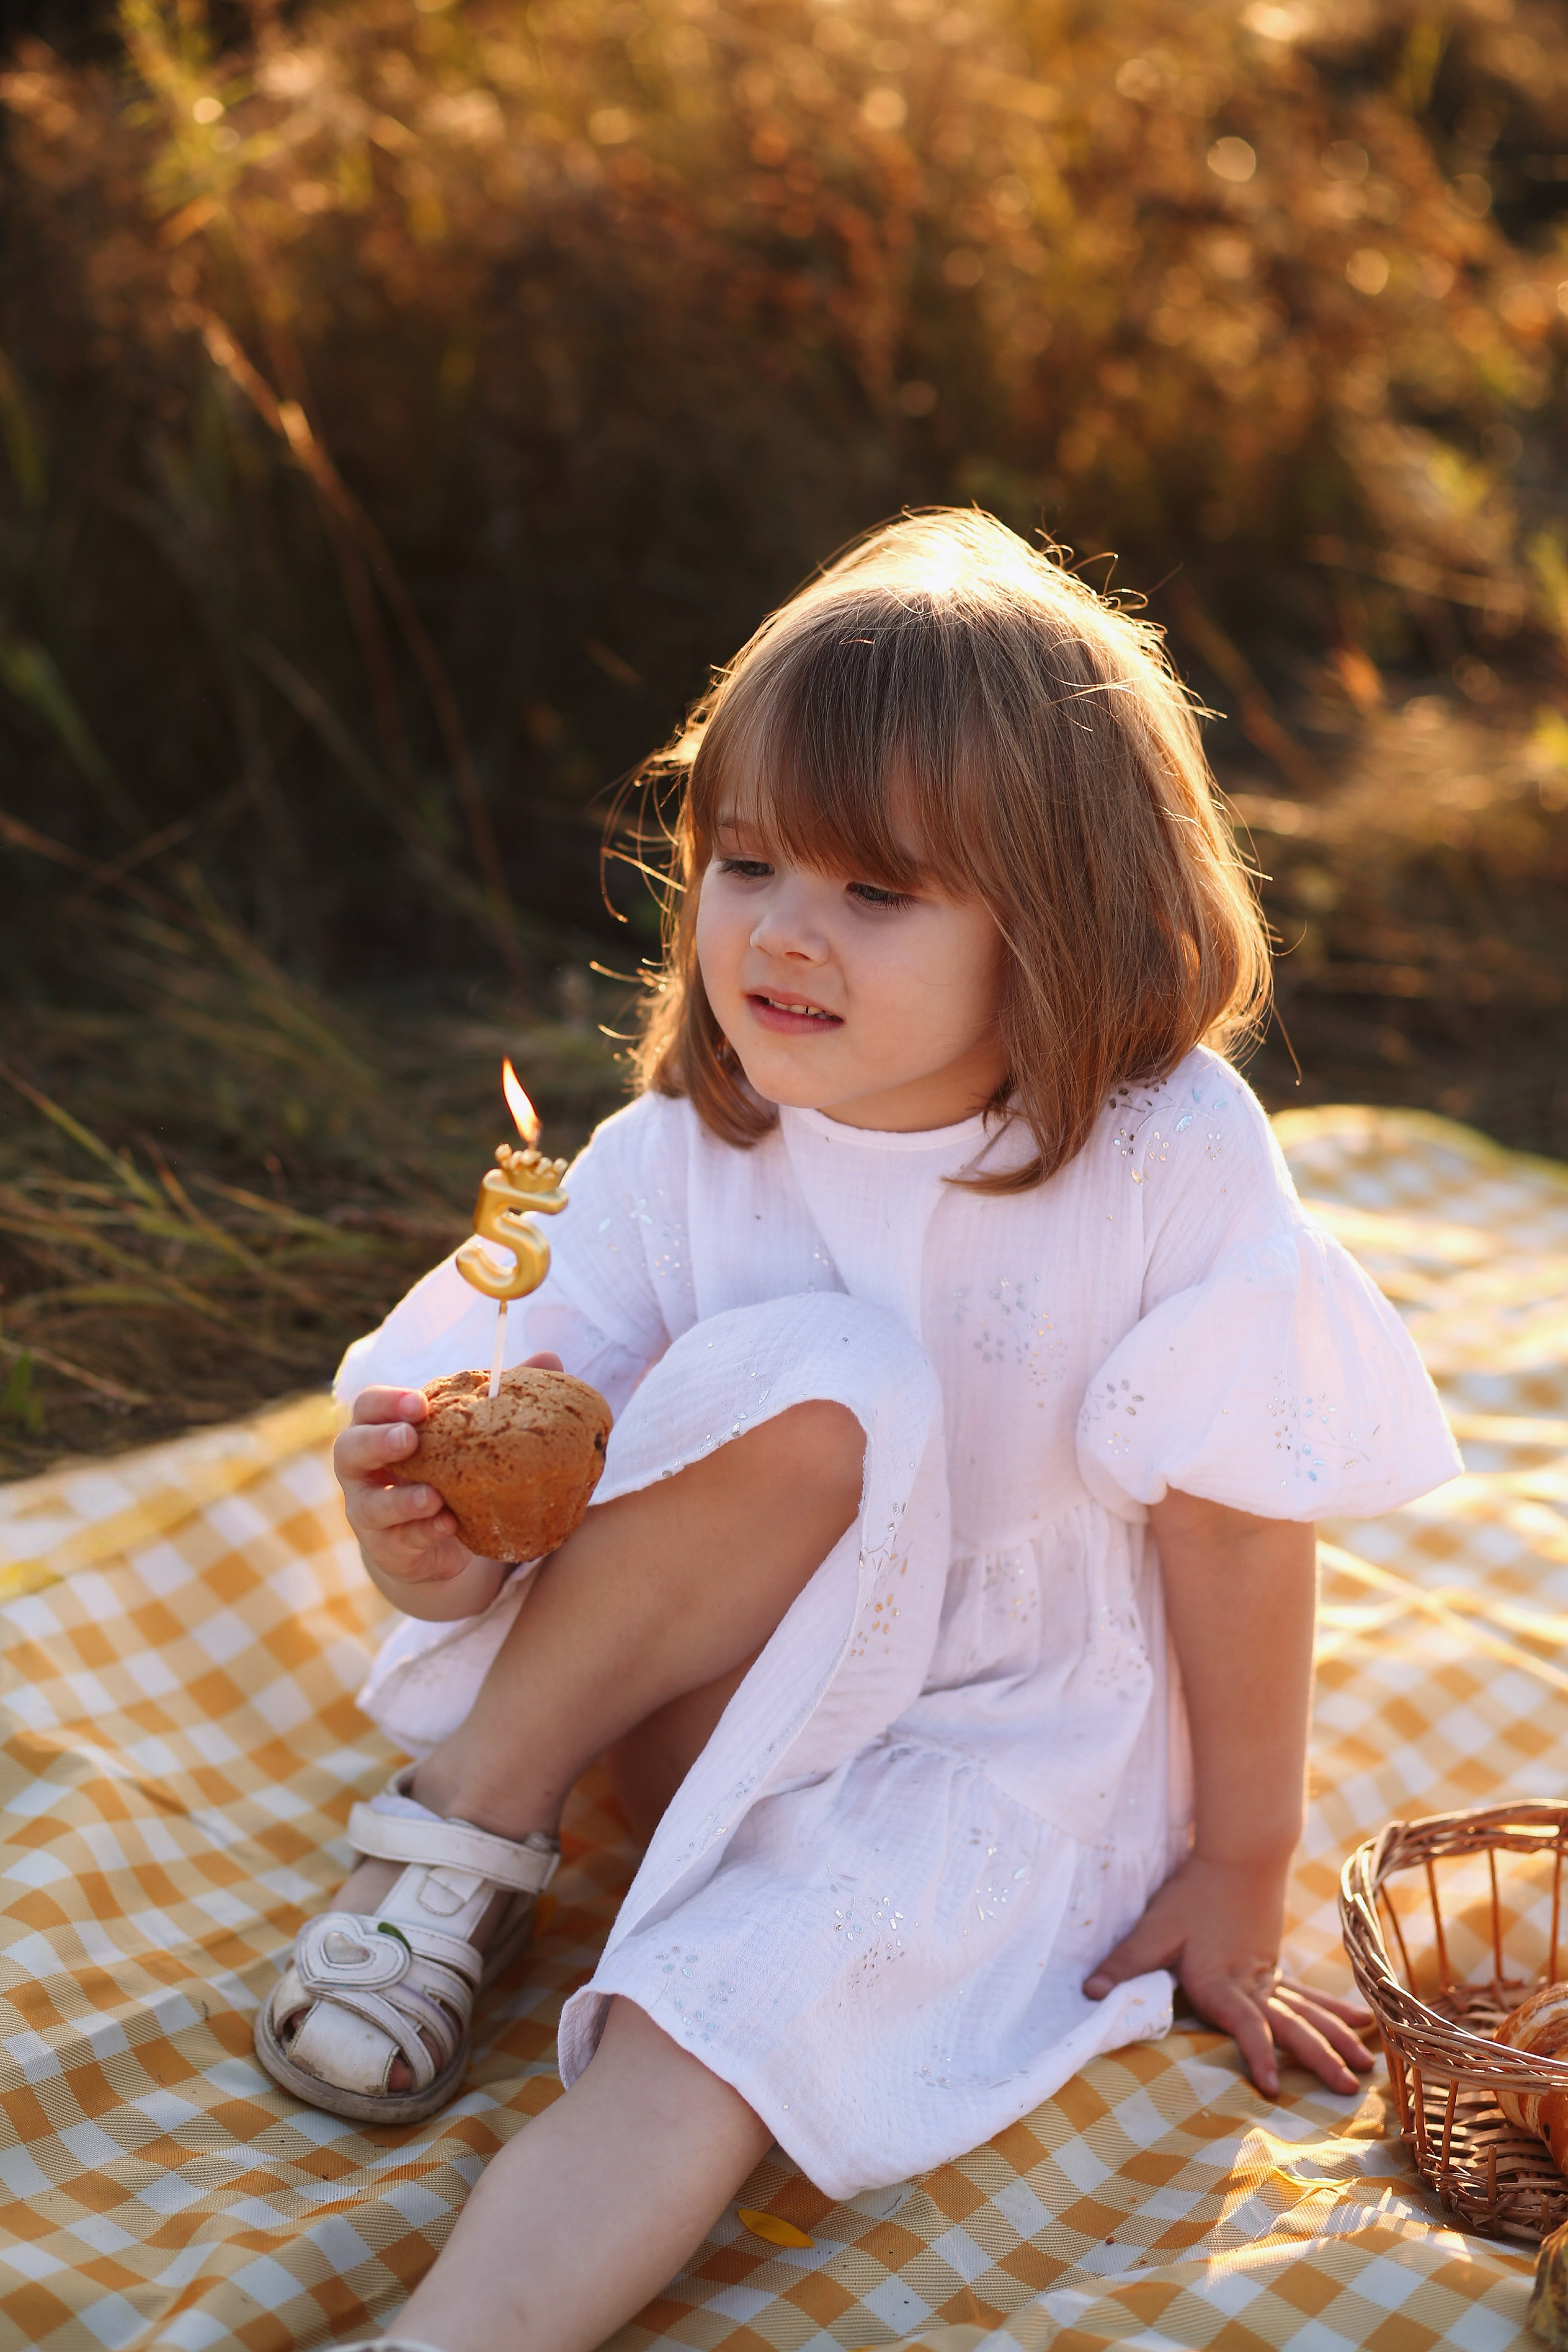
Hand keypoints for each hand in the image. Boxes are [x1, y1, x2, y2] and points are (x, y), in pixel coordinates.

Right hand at [333, 1354, 563, 1593]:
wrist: (435, 1538)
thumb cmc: (448, 1469)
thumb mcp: (468, 1436)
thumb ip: (499, 1399)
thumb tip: (550, 1358)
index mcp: (382, 1430)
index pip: (369, 1407)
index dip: (388, 1402)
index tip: (420, 1402)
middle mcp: (365, 1471)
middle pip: (349, 1450)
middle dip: (377, 1442)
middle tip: (410, 1438)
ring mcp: (371, 1512)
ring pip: (370, 1506)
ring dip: (402, 1500)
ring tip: (433, 1496)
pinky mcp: (389, 1548)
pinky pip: (401, 1540)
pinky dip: (425, 1532)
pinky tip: (449, 1524)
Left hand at [1082, 1853, 1373, 2096]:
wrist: (1237, 1854)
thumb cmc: (1192, 1894)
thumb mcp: (1154, 1928)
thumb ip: (1126, 1962)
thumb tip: (1089, 1993)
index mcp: (1222, 1982)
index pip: (1244, 2025)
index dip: (1257, 2055)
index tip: (1272, 2087)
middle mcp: (1252, 1984)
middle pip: (1290, 2027)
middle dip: (1318, 2059)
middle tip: (1347, 2088)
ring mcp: (1269, 1974)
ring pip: (1307, 2014)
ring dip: (1335, 2040)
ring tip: (1363, 2068)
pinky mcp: (1274, 1963)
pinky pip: (1307, 1994)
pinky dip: (1332, 2010)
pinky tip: (1358, 2021)